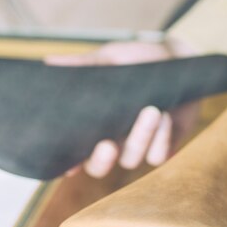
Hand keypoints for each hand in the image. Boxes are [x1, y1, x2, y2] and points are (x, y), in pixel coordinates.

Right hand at [45, 40, 199, 177]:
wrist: (178, 59)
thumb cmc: (139, 60)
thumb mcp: (112, 58)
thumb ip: (85, 65)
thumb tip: (49, 63)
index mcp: (95, 123)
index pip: (74, 151)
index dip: (68, 163)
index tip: (67, 165)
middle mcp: (113, 139)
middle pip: (98, 167)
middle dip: (102, 160)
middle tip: (108, 144)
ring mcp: (138, 145)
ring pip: (131, 159)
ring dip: (140, 137)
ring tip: (152, 110)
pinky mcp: (163, 145)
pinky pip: (157, 156)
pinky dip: (161, 139)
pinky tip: (165, 117)